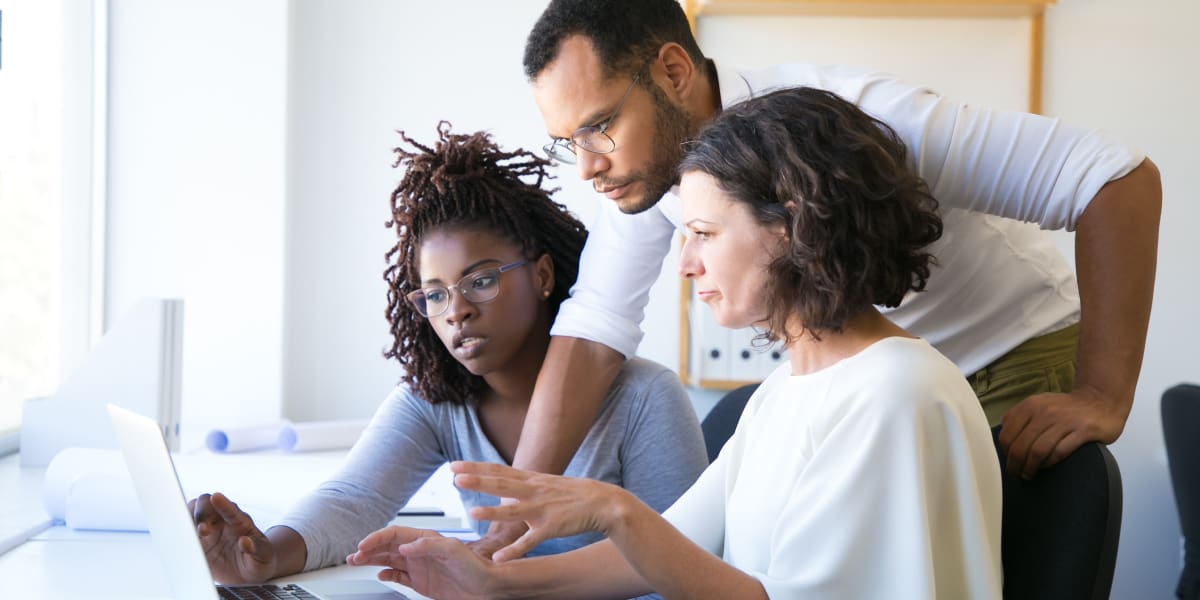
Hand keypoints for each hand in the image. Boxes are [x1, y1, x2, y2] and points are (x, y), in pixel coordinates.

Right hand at [189, 492, 276, 583]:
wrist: (248, 573)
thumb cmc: (259, 559)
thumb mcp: (264, 556)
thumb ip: (257, 548)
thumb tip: (245, 541)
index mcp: (240, 521)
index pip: (231, 509)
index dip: (223, 503)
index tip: (216, 497)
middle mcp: (222, 521)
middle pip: (206, 503)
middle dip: (201, 512)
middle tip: (202, 530)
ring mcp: (208, 530)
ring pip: (192, 513)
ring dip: (188, 520)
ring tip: (193, 534)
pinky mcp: (197, 541)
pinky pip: (185, 532)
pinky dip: (181, 532)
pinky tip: (182, 539)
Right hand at [348, 526, 493, 599]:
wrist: (487, 587)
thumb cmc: (476, 566)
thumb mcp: (454, 551)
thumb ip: (429, 546)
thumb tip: (405, 547)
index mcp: (426, 539)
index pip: (395, 535)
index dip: (377, 538)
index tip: (363, 546)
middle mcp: (420, 551)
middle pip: (387, 547)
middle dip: (368, 549)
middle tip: (354, 556)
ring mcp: (419, 567)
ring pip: (388, 560)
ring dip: (371, 561)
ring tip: (355, 562)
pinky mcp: (421, 582)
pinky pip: (398, 576)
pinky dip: (386, 575)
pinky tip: (379, 575)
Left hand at [451, 461, 627, 561]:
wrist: (602, 502)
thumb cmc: (572, 494)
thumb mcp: (545, 482)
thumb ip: (523, 484)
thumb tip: (501, 483)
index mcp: (531, 480)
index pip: (498, 471)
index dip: (475, 467)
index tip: (453, 466)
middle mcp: (534, 491)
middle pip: (502, 485)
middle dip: (479, 481)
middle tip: (455, 478)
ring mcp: (542, 510)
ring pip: (514, 511)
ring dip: (493, 512)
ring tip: (471, 513)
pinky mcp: (552, 528)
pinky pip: (530, 542)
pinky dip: (515, 551)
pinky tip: (499, 559)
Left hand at [999, 386, 1126, 479]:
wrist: (1101, 399)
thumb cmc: (1066, 408)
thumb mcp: (1039, 404)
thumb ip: (1020, 417)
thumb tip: (1003, 437)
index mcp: (1030, 405)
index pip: (1007, 434)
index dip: (1005, 452)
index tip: (1008, 461)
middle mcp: (1045, 412)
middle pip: (1020, 445)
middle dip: (1015, 464)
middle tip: (1016, 474)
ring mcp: (1065, 421)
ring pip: (1038, 450)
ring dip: (1030, 467)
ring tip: (1028, 474)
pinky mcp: (1084, 431)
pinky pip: (1060, 451)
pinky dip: (1050, 462)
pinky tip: (1046, 466)